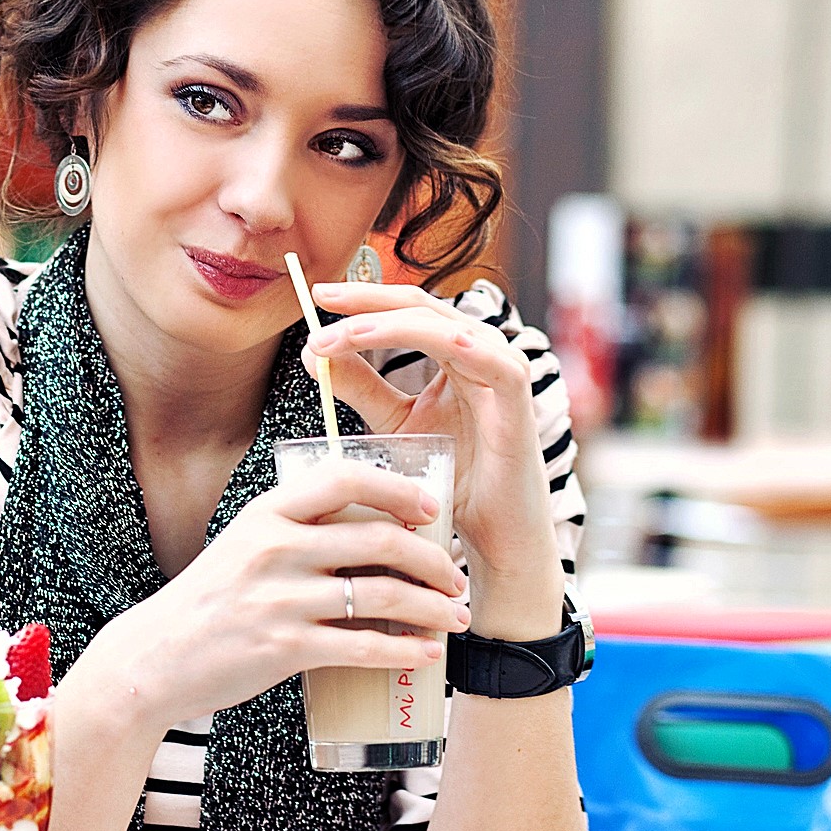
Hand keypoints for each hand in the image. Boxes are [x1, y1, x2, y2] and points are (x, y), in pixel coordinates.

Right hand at [80, 462, 469, 731]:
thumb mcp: (242, 544)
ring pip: (382, 595)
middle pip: (379, 539)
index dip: (397, 488)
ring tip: (455, 617)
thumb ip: (295, 530)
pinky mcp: (285, 647)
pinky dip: (406, 651)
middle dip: (434, 559)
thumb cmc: (208, 602)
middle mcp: (275, 548)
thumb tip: (371, 528)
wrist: (154, 658)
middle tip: (456, 576)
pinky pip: (363, 646)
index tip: (429, 508)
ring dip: (433, 608)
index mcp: (266, 513)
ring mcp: (280, 599)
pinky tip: (427, 654)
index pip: (344, 478)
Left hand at [305, 281, 558, 578]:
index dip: (364, 298)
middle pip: (421, 304)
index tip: (318, 296)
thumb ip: (360, 386)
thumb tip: (313, 351)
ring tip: (333, 337)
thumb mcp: (393, 424)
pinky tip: (396, 336)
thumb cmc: (450, 479)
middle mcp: (482, 349)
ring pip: (440, 324)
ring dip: (381, 324)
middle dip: (366, 299)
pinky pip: (480, 354)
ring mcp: (503, 366)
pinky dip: (437, 339)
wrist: (491, 534)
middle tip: (320, 297)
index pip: (408, 308)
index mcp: (457, 350)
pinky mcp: (517, 392)